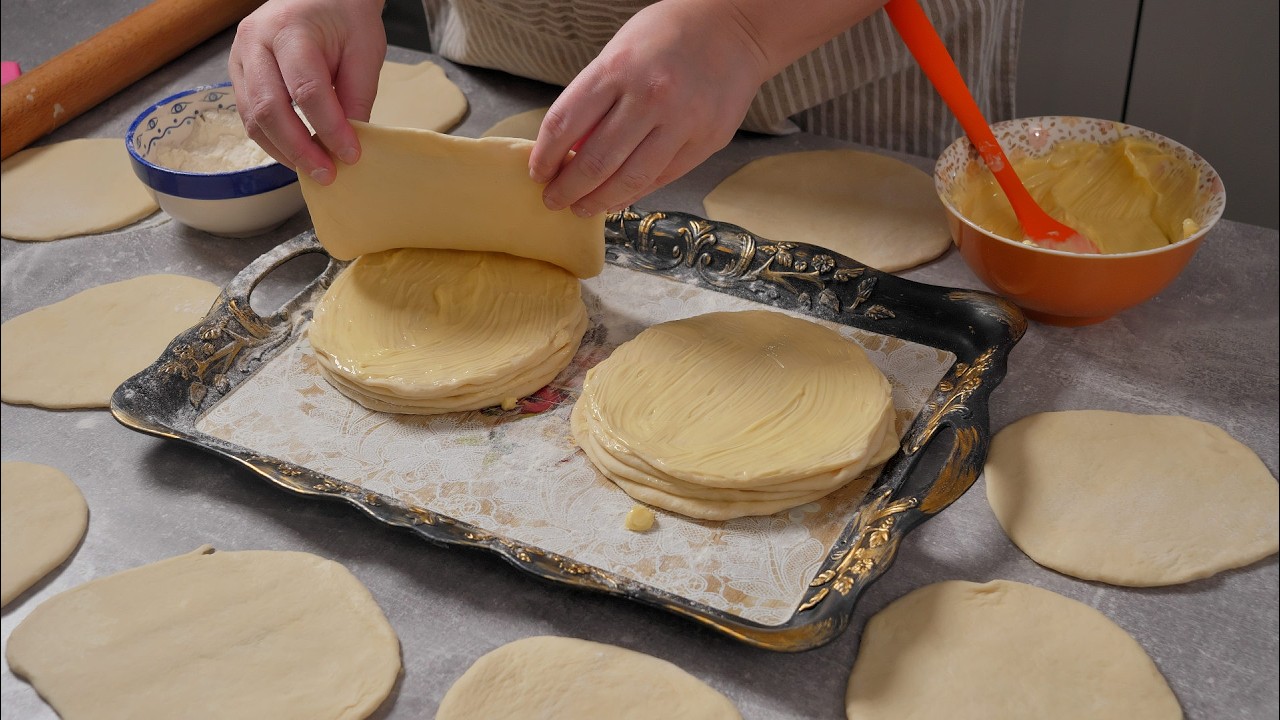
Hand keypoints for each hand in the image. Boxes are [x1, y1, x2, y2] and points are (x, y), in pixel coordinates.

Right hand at [228, 0, 386, 183]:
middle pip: (269, 108)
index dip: (328, 128)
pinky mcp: (238, 74)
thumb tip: (349, 144)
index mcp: (290, 29)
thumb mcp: (364, 50)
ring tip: (315, 170)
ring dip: (284, 151)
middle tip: (328, 174)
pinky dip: (273, 141)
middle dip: (300, 149)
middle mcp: (255, 42)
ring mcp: (239, 57)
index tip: (351, 155)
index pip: (307, 90)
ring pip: (253, 118)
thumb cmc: (344, 17)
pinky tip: (297, 153)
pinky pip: (249, 116)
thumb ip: (358, 95)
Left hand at [528, 0, 769, 215]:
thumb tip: (567, 149)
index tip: (537, 173)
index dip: (544, 157)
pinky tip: (616, 199)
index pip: (564, 124)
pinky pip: (661, 178)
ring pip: (629, 179)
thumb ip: (595, 96)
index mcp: (617, 68)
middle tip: (554, 201)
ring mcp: (682, 122)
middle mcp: (649, 97)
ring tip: (582, 208)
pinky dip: (633, 194)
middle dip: (567, 189)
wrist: (734, 28)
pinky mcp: (705, 141)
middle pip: (594, 161)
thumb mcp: (620, 50)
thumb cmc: (668, 35)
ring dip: (598, 201)